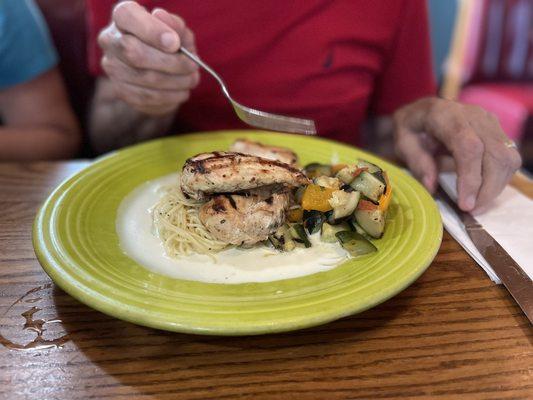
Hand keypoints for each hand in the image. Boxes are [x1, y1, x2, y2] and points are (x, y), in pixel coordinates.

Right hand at [97, 1, 199, 115]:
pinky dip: (169, 96)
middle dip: (171, 62)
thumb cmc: (170, 43)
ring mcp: (112, 68)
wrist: (161, 69)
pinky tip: (182, 91)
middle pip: (134, 53)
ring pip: (144, 78)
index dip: (152, 32)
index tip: (175, 43)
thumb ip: (174, 25)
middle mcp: (110, 40)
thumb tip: (161, 17)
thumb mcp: (177, 30)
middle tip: (192, 66)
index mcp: (122, 16)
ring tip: (192, 79)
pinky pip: (146, 97)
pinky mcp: (121, 91)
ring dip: (175, 82)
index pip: (128, 17)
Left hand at [393, 97, 521, 212]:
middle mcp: (473, 115)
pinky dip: (499, 180)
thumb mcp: (402, 143)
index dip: (471, 178)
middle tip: (470, 211)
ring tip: (476, 206)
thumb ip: (417, 162)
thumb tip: (431, 186)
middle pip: (494, 154)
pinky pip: (508, 158)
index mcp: (445, 115)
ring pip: (507, 158)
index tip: (465, 204)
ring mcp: (489, 122)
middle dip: (487, 189)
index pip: (468, 146)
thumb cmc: (412, 128)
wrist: (424, 110)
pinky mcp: (497, 131)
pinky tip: (482, 193)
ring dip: (495, 187)